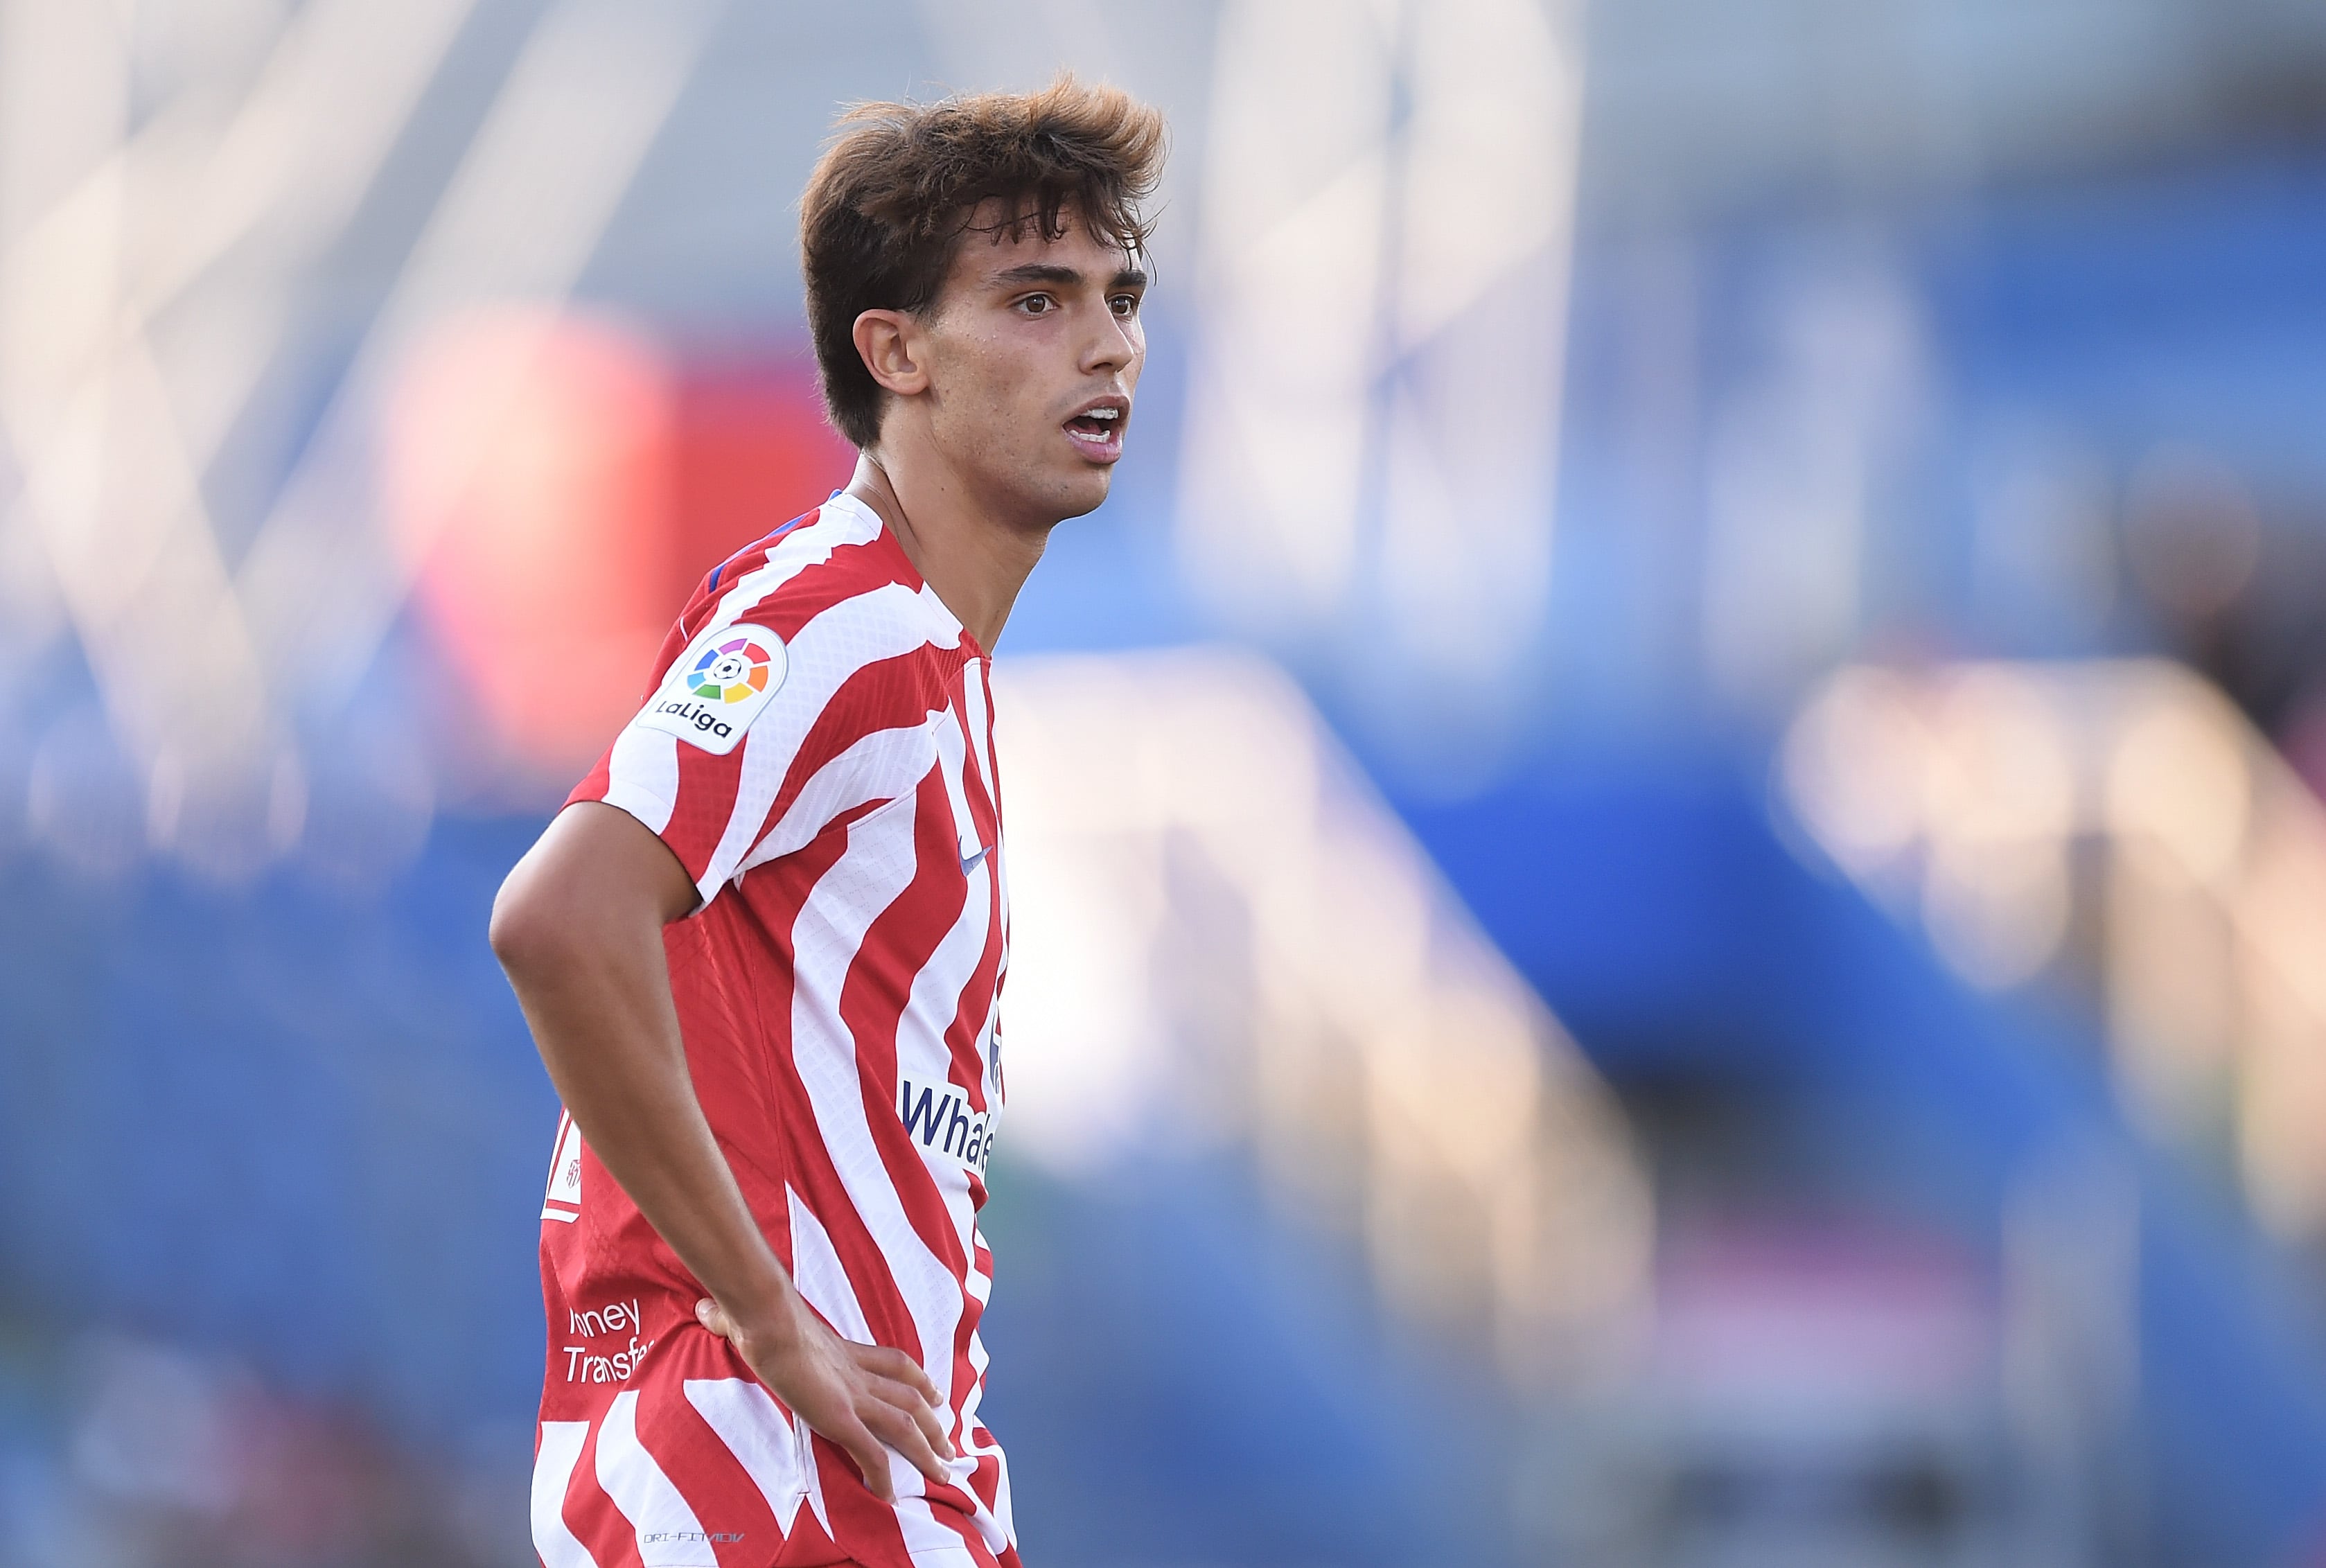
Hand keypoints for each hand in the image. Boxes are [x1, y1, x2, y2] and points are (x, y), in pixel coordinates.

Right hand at [696, 1296, 952, 1502]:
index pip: (893, 1363)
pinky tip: (889, 1496)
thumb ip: (733, 1317)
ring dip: (928, 1450)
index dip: (918, 1378)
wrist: (766, 1318)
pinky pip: (872, 1453)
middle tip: (951, 1443)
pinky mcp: (840, 1417)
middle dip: (934, 1422)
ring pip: (905, 1425)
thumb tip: (704, 1307)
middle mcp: (856, 1374)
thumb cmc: (760, 1313)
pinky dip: (884, 1476)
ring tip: (944, 1473)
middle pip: (910, 1397)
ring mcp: (851, 1396)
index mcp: (844, 1351)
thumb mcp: (754, 1315)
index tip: (934, 1392)